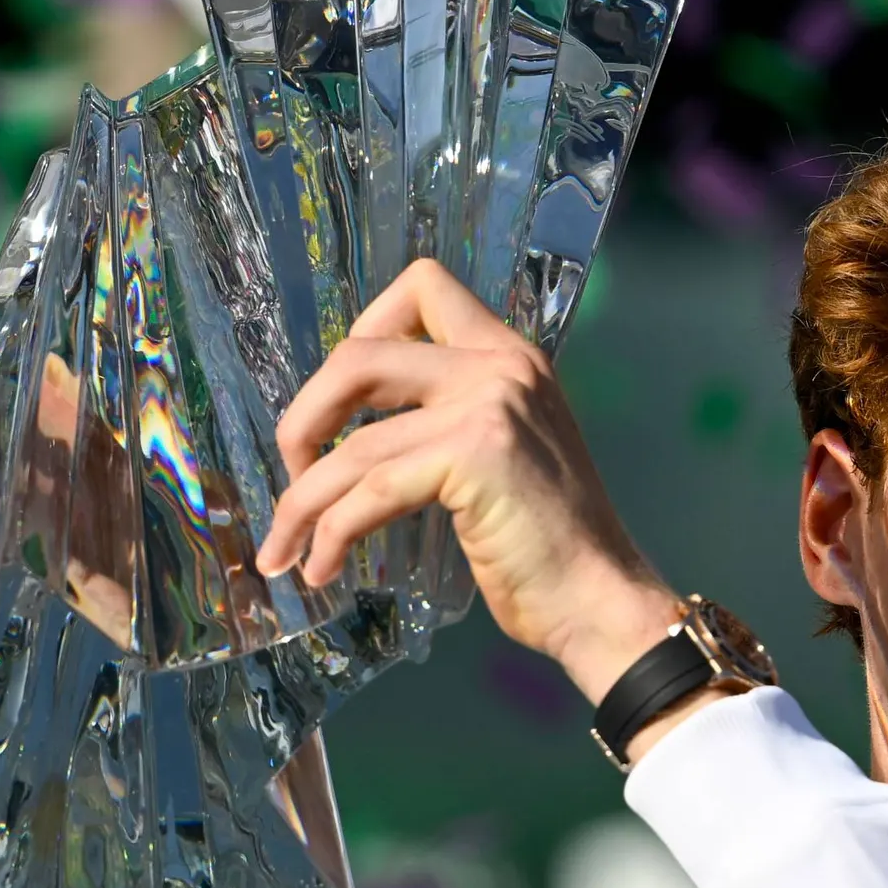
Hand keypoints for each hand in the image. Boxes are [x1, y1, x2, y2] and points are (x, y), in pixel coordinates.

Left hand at [257, 259, 682, 701]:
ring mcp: (487, 406)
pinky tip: (323, 568)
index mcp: (508, 354)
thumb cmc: (549, 545)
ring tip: (287, 550)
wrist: (600, 600)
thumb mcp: (504, 452)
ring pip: (353, 444)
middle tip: (294, 472)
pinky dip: (331, 534)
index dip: (361, 331)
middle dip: (304, 417)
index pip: (422, 288)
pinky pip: (369, 492)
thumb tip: (350, 428)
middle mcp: (498, 365)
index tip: (343, 401)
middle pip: (358, 355)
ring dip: (303, 502)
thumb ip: (449, 416)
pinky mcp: (472, 457)